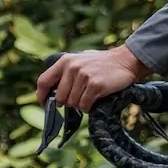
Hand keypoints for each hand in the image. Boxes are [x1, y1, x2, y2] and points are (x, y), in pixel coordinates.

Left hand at [36, 46, 150, 112]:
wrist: (125, 60)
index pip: (44, 81)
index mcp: (65, 61)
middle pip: (60, 98)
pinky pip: (84, 105)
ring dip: (81, 104)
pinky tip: (96, 99)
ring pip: (73, 103)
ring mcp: (84, 76)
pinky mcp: (95, 85)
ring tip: (90, 96)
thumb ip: (65, 72)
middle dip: (68, 103)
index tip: (45, 103)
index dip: (41, 96)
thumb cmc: (102, 63)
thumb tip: (52, 92)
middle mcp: (72, 67)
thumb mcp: (80, 60)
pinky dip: (89, 107)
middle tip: (79, 98)